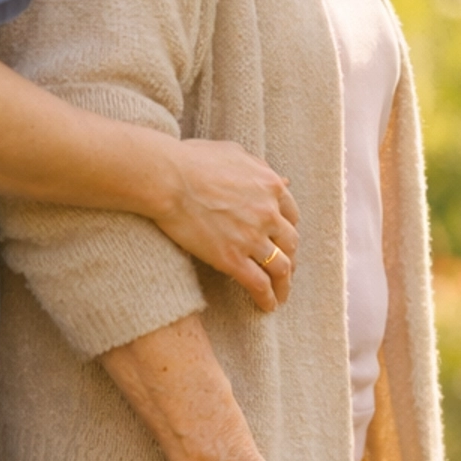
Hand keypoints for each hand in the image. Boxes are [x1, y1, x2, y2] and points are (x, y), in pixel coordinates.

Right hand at [159, 140, 298, 312]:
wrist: (169, 179)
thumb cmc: (193, 161)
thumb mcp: (234, 153)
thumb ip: (260, 167)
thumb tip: (283, 181)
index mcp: (270, 186)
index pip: (291, 214)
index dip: (288, 229)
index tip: (283, 240)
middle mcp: (268, 213)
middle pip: (290, 242)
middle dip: (290, 257)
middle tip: (285, 268)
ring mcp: (252, 238)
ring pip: (281, 268)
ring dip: (284, 284)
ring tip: (281, 295)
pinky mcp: (233, 259)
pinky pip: (259, 285)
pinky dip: (267, 298)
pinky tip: (266, 307)